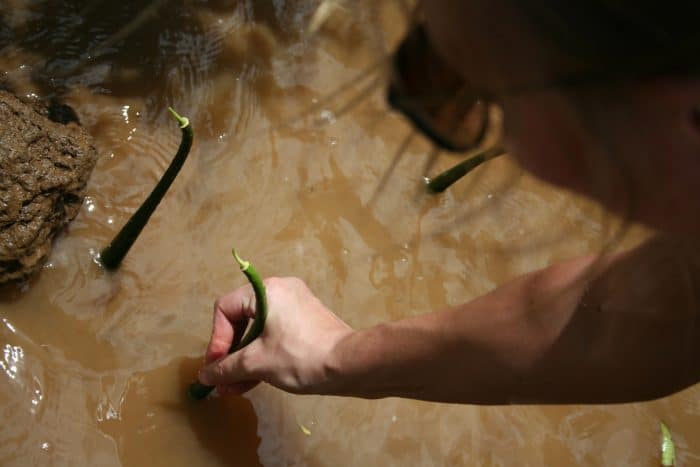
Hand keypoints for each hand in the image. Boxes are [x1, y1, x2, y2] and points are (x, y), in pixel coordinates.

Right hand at [198, 277, 352, 395]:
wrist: (349, 364)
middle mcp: (281, 290)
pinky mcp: (306, 322)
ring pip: (258, 331)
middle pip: (241, 320)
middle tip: (222, 380)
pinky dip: (262, 355)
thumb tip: (205, 376)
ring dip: (243, 359)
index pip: (226, 309)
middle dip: (229, 354)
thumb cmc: (300, 357)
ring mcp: (296, 305)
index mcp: (267, 291)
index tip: (217, 366)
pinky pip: (275, 334)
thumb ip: (226, 367)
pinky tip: (251, 381)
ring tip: (232, 388)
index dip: (216, 339)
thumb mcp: (257, 363)